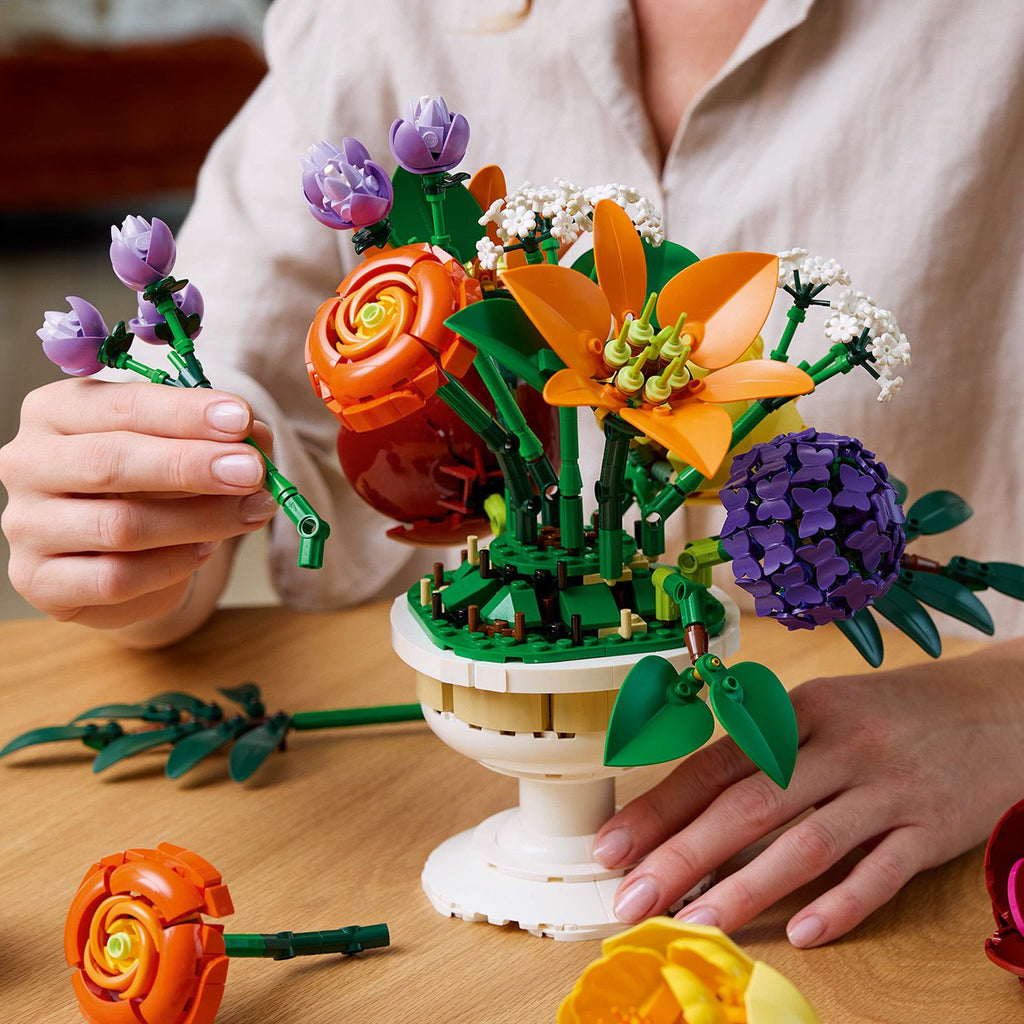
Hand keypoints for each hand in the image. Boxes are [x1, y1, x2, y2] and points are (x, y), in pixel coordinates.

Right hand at [0, 378, 277, 634]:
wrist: (119, 556)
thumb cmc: (148, 485)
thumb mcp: (184, 447)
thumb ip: (221, 438)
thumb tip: (258, 436)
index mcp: (55, 411)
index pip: (121, 405)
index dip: (184, 413)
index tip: (240, 420)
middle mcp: (27, 462)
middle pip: (111, 463)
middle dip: (191, 466)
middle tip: (252, 471)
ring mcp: (26, 525)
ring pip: (119, 525)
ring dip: (199, 520)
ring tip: (249, 513)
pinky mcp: (39, 581)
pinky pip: (116, 578)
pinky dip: (173, 564)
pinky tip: (205, 550)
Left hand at [593, 640, 1023, 945]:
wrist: (995, 708)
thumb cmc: (888, 715)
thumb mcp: (822, 711)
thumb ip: (763, 750)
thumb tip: (689, 803)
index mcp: (800, 711)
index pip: (716, 762)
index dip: (661, 806)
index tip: (614, 847)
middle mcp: (839, 745)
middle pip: (749, 804)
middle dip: (683, 855)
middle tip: (634, 899)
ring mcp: (889, 787)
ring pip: (807, 843)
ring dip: (745, 889)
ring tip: (696, 924)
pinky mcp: (933, 828)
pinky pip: (882, 873)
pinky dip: (841, 904)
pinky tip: (802, 932)